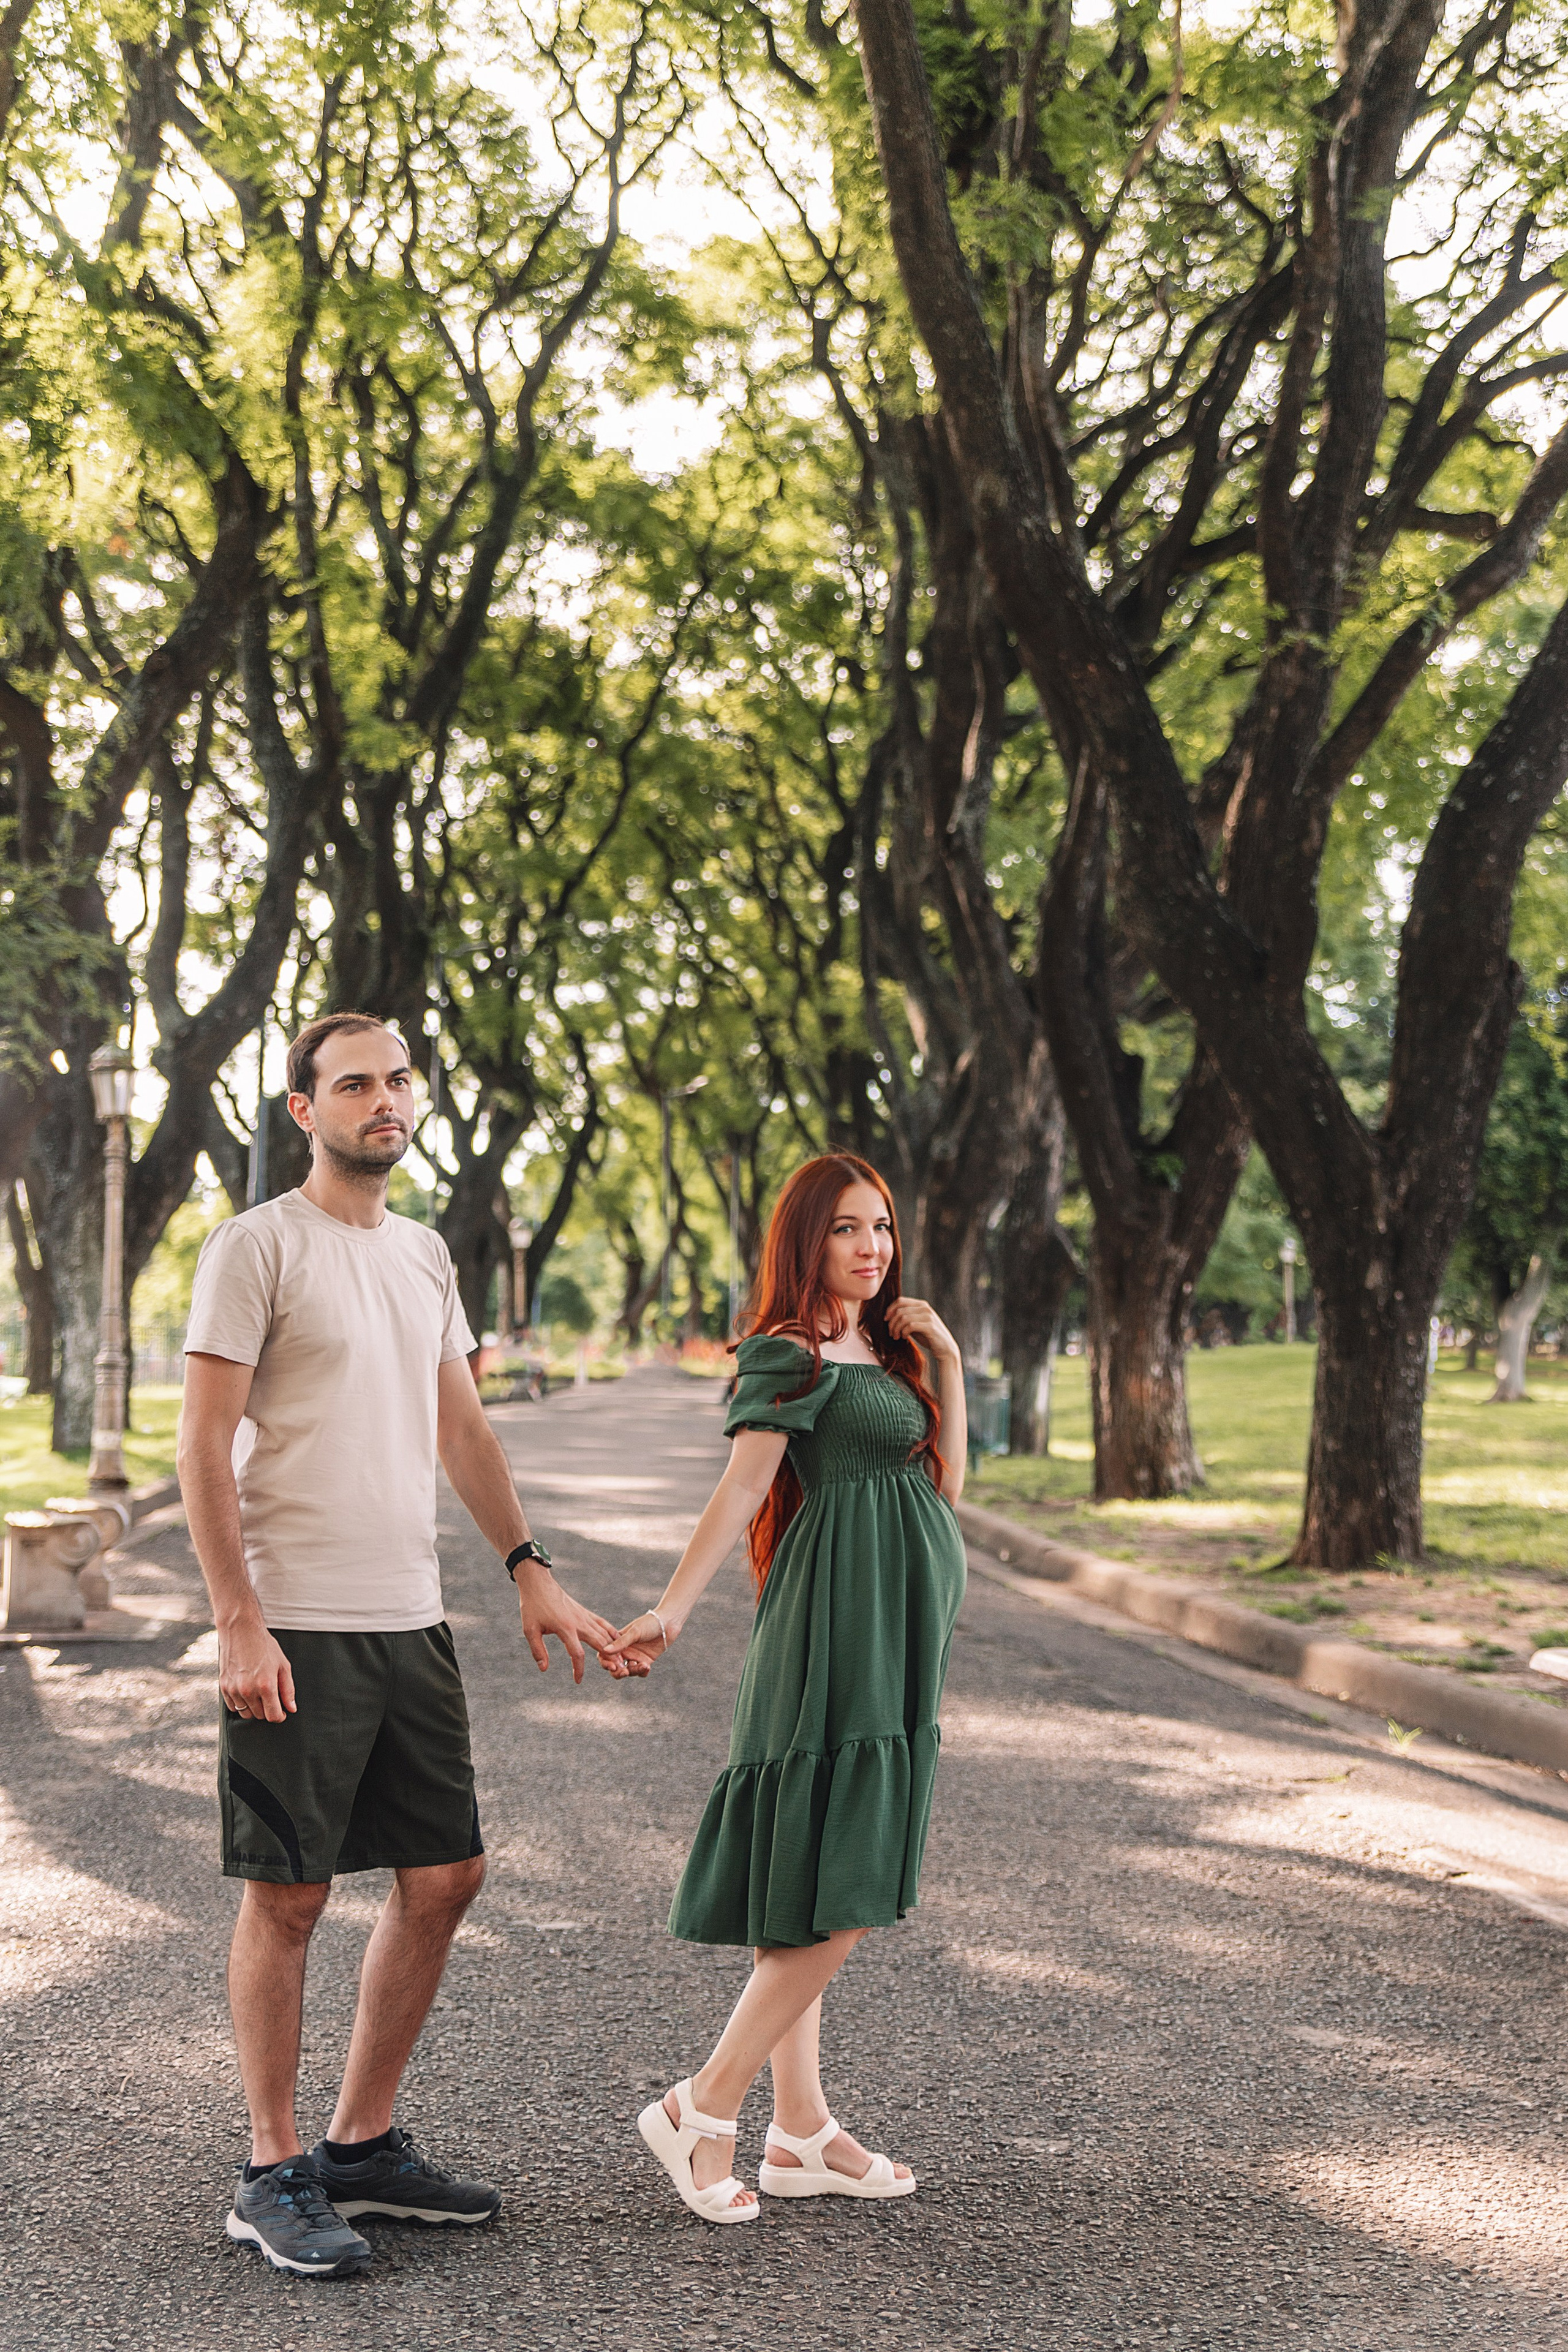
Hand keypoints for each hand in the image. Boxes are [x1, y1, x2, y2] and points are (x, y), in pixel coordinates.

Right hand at [219, 1621, 295, 1723]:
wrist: (241, 1631)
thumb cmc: (264, 1646)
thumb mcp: (283, 1665)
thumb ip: (288, 1689)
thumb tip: (291, 1708)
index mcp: (266, 1685)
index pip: (273, 1716)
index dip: (280, 1716)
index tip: (281, 1712)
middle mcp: (248, 1690)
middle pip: (260, 1716)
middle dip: (268, 1710)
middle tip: (271, 1697)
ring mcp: (234, 1689)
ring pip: (246, 1713)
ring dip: (254, 1708)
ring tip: (258, 1693)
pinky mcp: (223, 1687)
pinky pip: (233, 1707)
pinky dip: (241, 1704)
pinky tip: (247, 1691)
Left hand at [514, 1564, 619, 1684]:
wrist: (539, 1584)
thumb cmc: (532, 1607)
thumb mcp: (530, 1630)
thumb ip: (538, 1650)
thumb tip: (544, 1669)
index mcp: (565, 1628)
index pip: (577, 1653)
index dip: (579, 1669)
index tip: (577, 1681)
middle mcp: (579, 1622)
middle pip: (599, 1643)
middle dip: (609, 1657)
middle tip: (617, 1670)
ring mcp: (583, 1615)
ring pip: (603, 1633)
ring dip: (613, 1646)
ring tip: (621, 1659)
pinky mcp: (584, 1611)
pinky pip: (601, 1622)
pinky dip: (610, 1631)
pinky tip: (617, 1638)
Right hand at [597, 1611, 672, 1677]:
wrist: (668, 1622)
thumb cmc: (650, 1623)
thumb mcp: (635, 1632)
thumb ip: (621, 1642)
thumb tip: (605, 1650)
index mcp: (618, 1642)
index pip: (605, 1655)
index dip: (606, 1663)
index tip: (612, 1666)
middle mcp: (625, 1651)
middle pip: (615, 1668)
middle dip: (618, 1672)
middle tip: (626, 1672)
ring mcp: (635, 1656)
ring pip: (629, 1671)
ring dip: (634, 1671)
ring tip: (644, 1665)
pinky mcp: (646, 1661)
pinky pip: (640, 1672)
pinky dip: (642, 1672)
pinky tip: (647, 1667)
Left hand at [886, 1295, 959, 1364]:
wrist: (945, 1348)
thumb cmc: (928, 1337)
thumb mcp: (915, 1324)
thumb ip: (906, 1318)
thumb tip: (889, 1316)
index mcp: (921, 1305)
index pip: (900, 1301)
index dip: (890, 1309)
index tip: (886, 1320)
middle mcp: (925, 1308)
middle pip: (900, 1310)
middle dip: (891, 1322)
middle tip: (891, 1333)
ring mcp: (928, 1316)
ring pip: (903, 1318)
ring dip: (896, 1328)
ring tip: (896, 1336)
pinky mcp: (930, 1326)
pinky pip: (910, 1325)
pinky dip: (903, 1332)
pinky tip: (904, 1337)